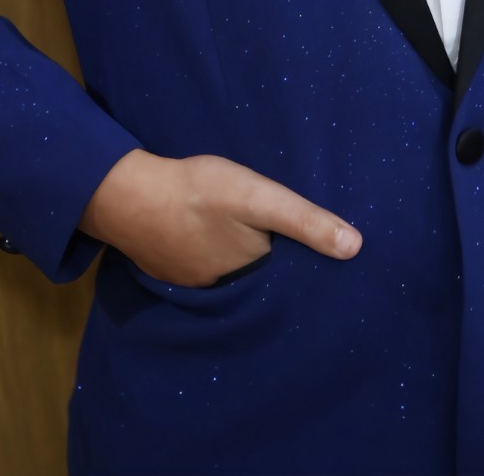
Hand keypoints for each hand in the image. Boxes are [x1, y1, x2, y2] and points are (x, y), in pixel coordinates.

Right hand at [78, 149, 362, 286]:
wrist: (127, 195)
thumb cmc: (199, 193)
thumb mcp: (259, 198)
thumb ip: (304, 221)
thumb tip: (356, 248)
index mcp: (250, 277)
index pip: (287, 273)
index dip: (303, 260)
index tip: (319, 248)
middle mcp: (223, 291)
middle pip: (258, 271)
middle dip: (271, 256)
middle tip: (279, 229)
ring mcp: (193, 283)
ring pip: (229, 267)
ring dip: (238, 251)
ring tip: (250, 228)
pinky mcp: (170, 268)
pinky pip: (202, 261)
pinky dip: (210, 248)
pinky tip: (211, 229)